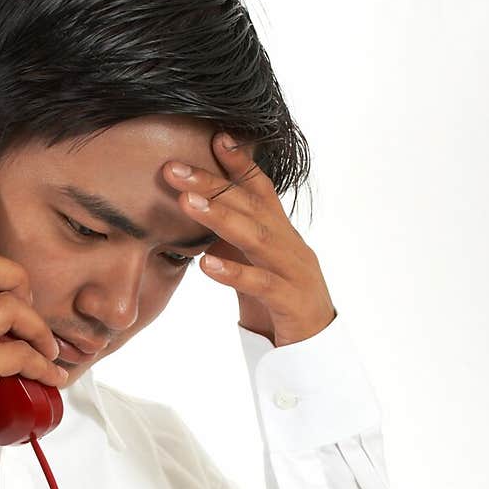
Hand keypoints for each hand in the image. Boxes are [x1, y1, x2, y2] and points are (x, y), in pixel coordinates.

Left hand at [162, 134, 336, 347]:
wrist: (315, 353)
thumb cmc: (279, 305)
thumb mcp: (252, 265)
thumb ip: (232, 240)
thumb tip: (198, 211)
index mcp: (281, 234)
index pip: (260, 190)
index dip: (239, 163)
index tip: (215, 135)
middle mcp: (290, 246)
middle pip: (251, 207)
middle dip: (212, 184)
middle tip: (173, 168)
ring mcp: (295, 273)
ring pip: (257, 238)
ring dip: (221, 217)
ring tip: (187, 203)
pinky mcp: (292, 304)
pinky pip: (263, 285)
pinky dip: (235, 273)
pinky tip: (207, 265)